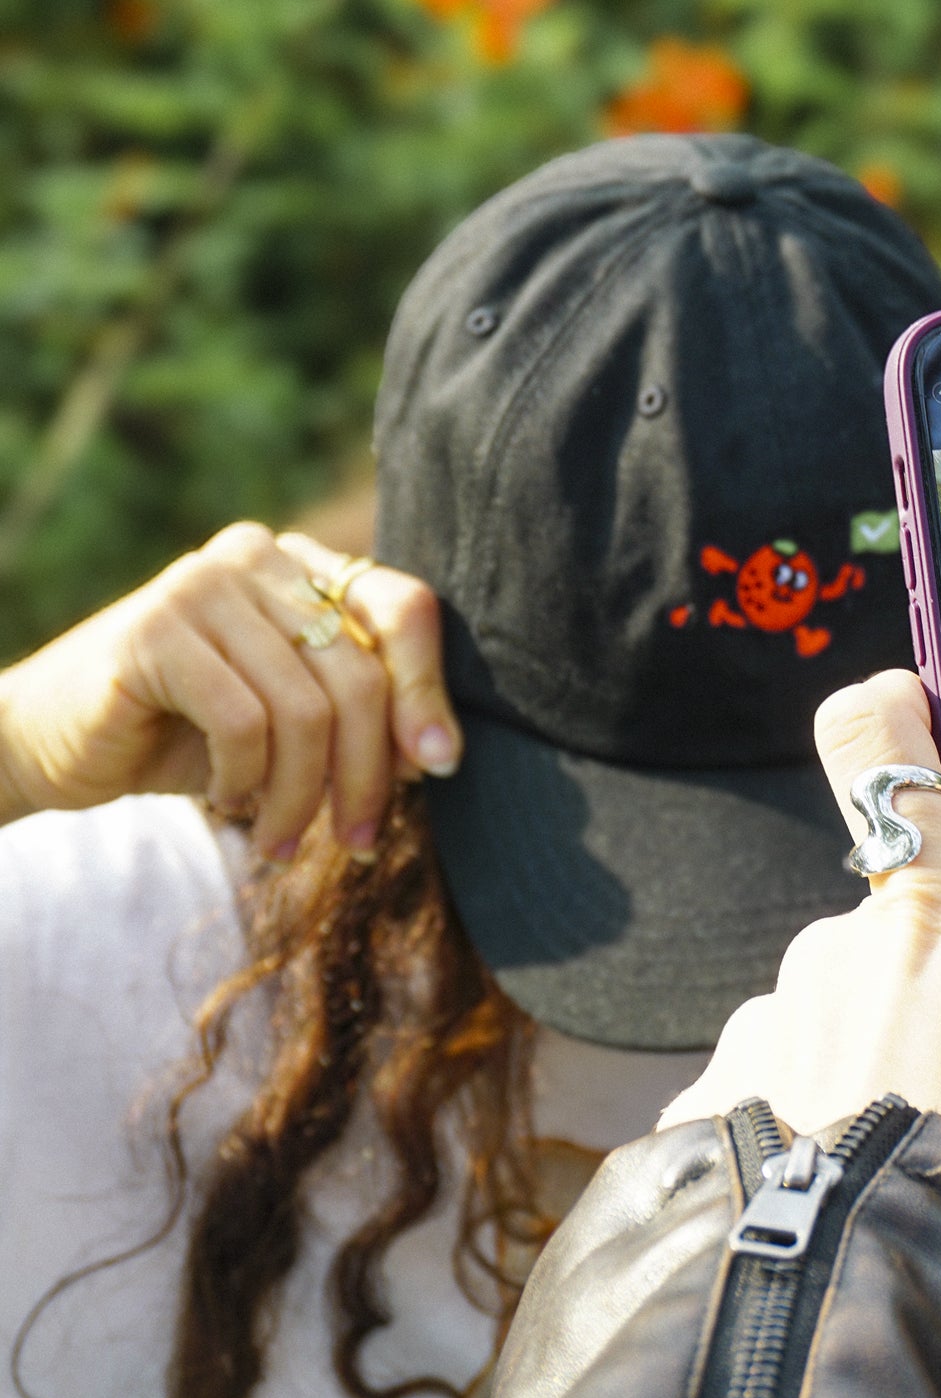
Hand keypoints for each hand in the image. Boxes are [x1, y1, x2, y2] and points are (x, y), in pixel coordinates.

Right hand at [0, 522, 460, 859]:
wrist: (46, 739)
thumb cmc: (184, 733)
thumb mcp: (287, 724)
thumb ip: (357, 718)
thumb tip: (433, 754)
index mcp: (304, 566)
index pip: (402, 608)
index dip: (428, 691)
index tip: (437, 769)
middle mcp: (259, 555)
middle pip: (361, 672)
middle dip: (368, 774)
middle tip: (359, 841)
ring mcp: (204, 582)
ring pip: (306, 708)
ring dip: (303, 795)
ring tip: (281, 839)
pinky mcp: (156, 628)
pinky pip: (244, 721)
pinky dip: (246, 779)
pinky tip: (227, 799)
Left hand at [662, 670, 940, 1316]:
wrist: (844, 1330)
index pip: (880, 737)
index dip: (894, 705)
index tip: (914, 701)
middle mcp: (842, 941)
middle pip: (897, 917)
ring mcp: (768, 1014)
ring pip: (838, 1006)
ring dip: (880, 1058)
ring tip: (936, 1154)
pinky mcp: (714, 1095)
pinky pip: (775, 1082)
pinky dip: (814, 1121)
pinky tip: (854, 1194)